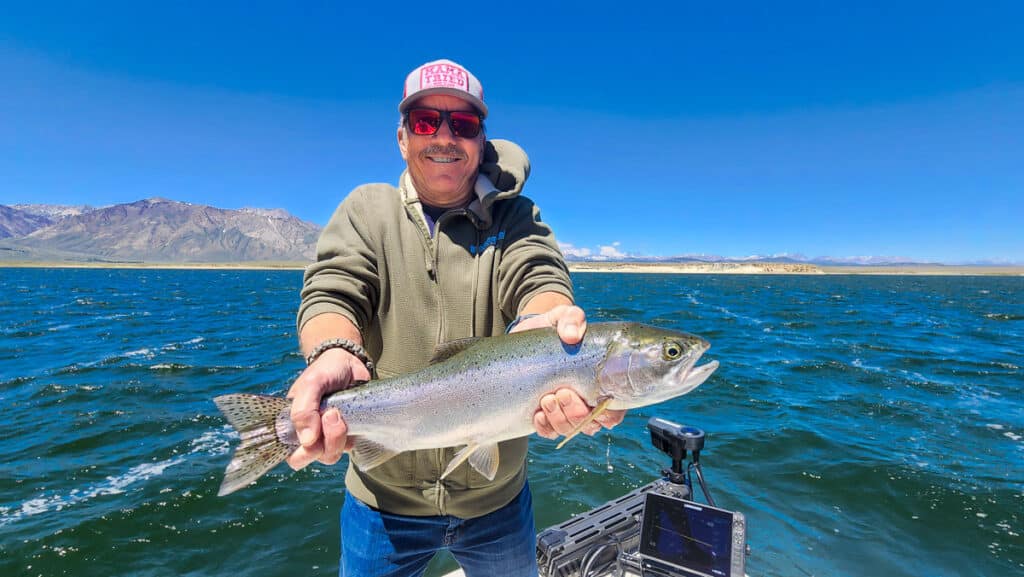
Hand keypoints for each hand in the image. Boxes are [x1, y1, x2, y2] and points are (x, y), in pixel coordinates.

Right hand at [285, 348, 370, 469]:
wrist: (350, 362)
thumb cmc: (325, 371)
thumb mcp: (311, 383)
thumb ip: (303, 410)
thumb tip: (307, 441)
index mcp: (293, 425)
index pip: (291, 455)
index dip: (302, 453)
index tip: (312, 437)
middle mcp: (310, 434)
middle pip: (313, 457)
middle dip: (325, 444)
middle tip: (332, 416)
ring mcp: (329, 435)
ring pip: (332, 454)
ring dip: (337, 436)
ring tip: (339, 412)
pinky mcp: (348, 434)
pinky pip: (349, 446)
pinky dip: (351, 433)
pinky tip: (350, 414)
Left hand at [513, 305, 626, 438]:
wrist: (527, 336)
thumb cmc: (553, 329)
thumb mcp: (563, 317)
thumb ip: (572, 318)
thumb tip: (572, 335)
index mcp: (602, 382)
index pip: (616, 411)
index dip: (608, 413)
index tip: (591, 398)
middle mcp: (587, 401)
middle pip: (592, 425)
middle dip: (576, 412)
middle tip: (561, 392)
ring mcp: (566, 410)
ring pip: (570, 430)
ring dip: (559, 418)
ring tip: (546, 399)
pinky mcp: (546, 417)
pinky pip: (549, 433)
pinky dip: (544, 426)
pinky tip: (537, 413)